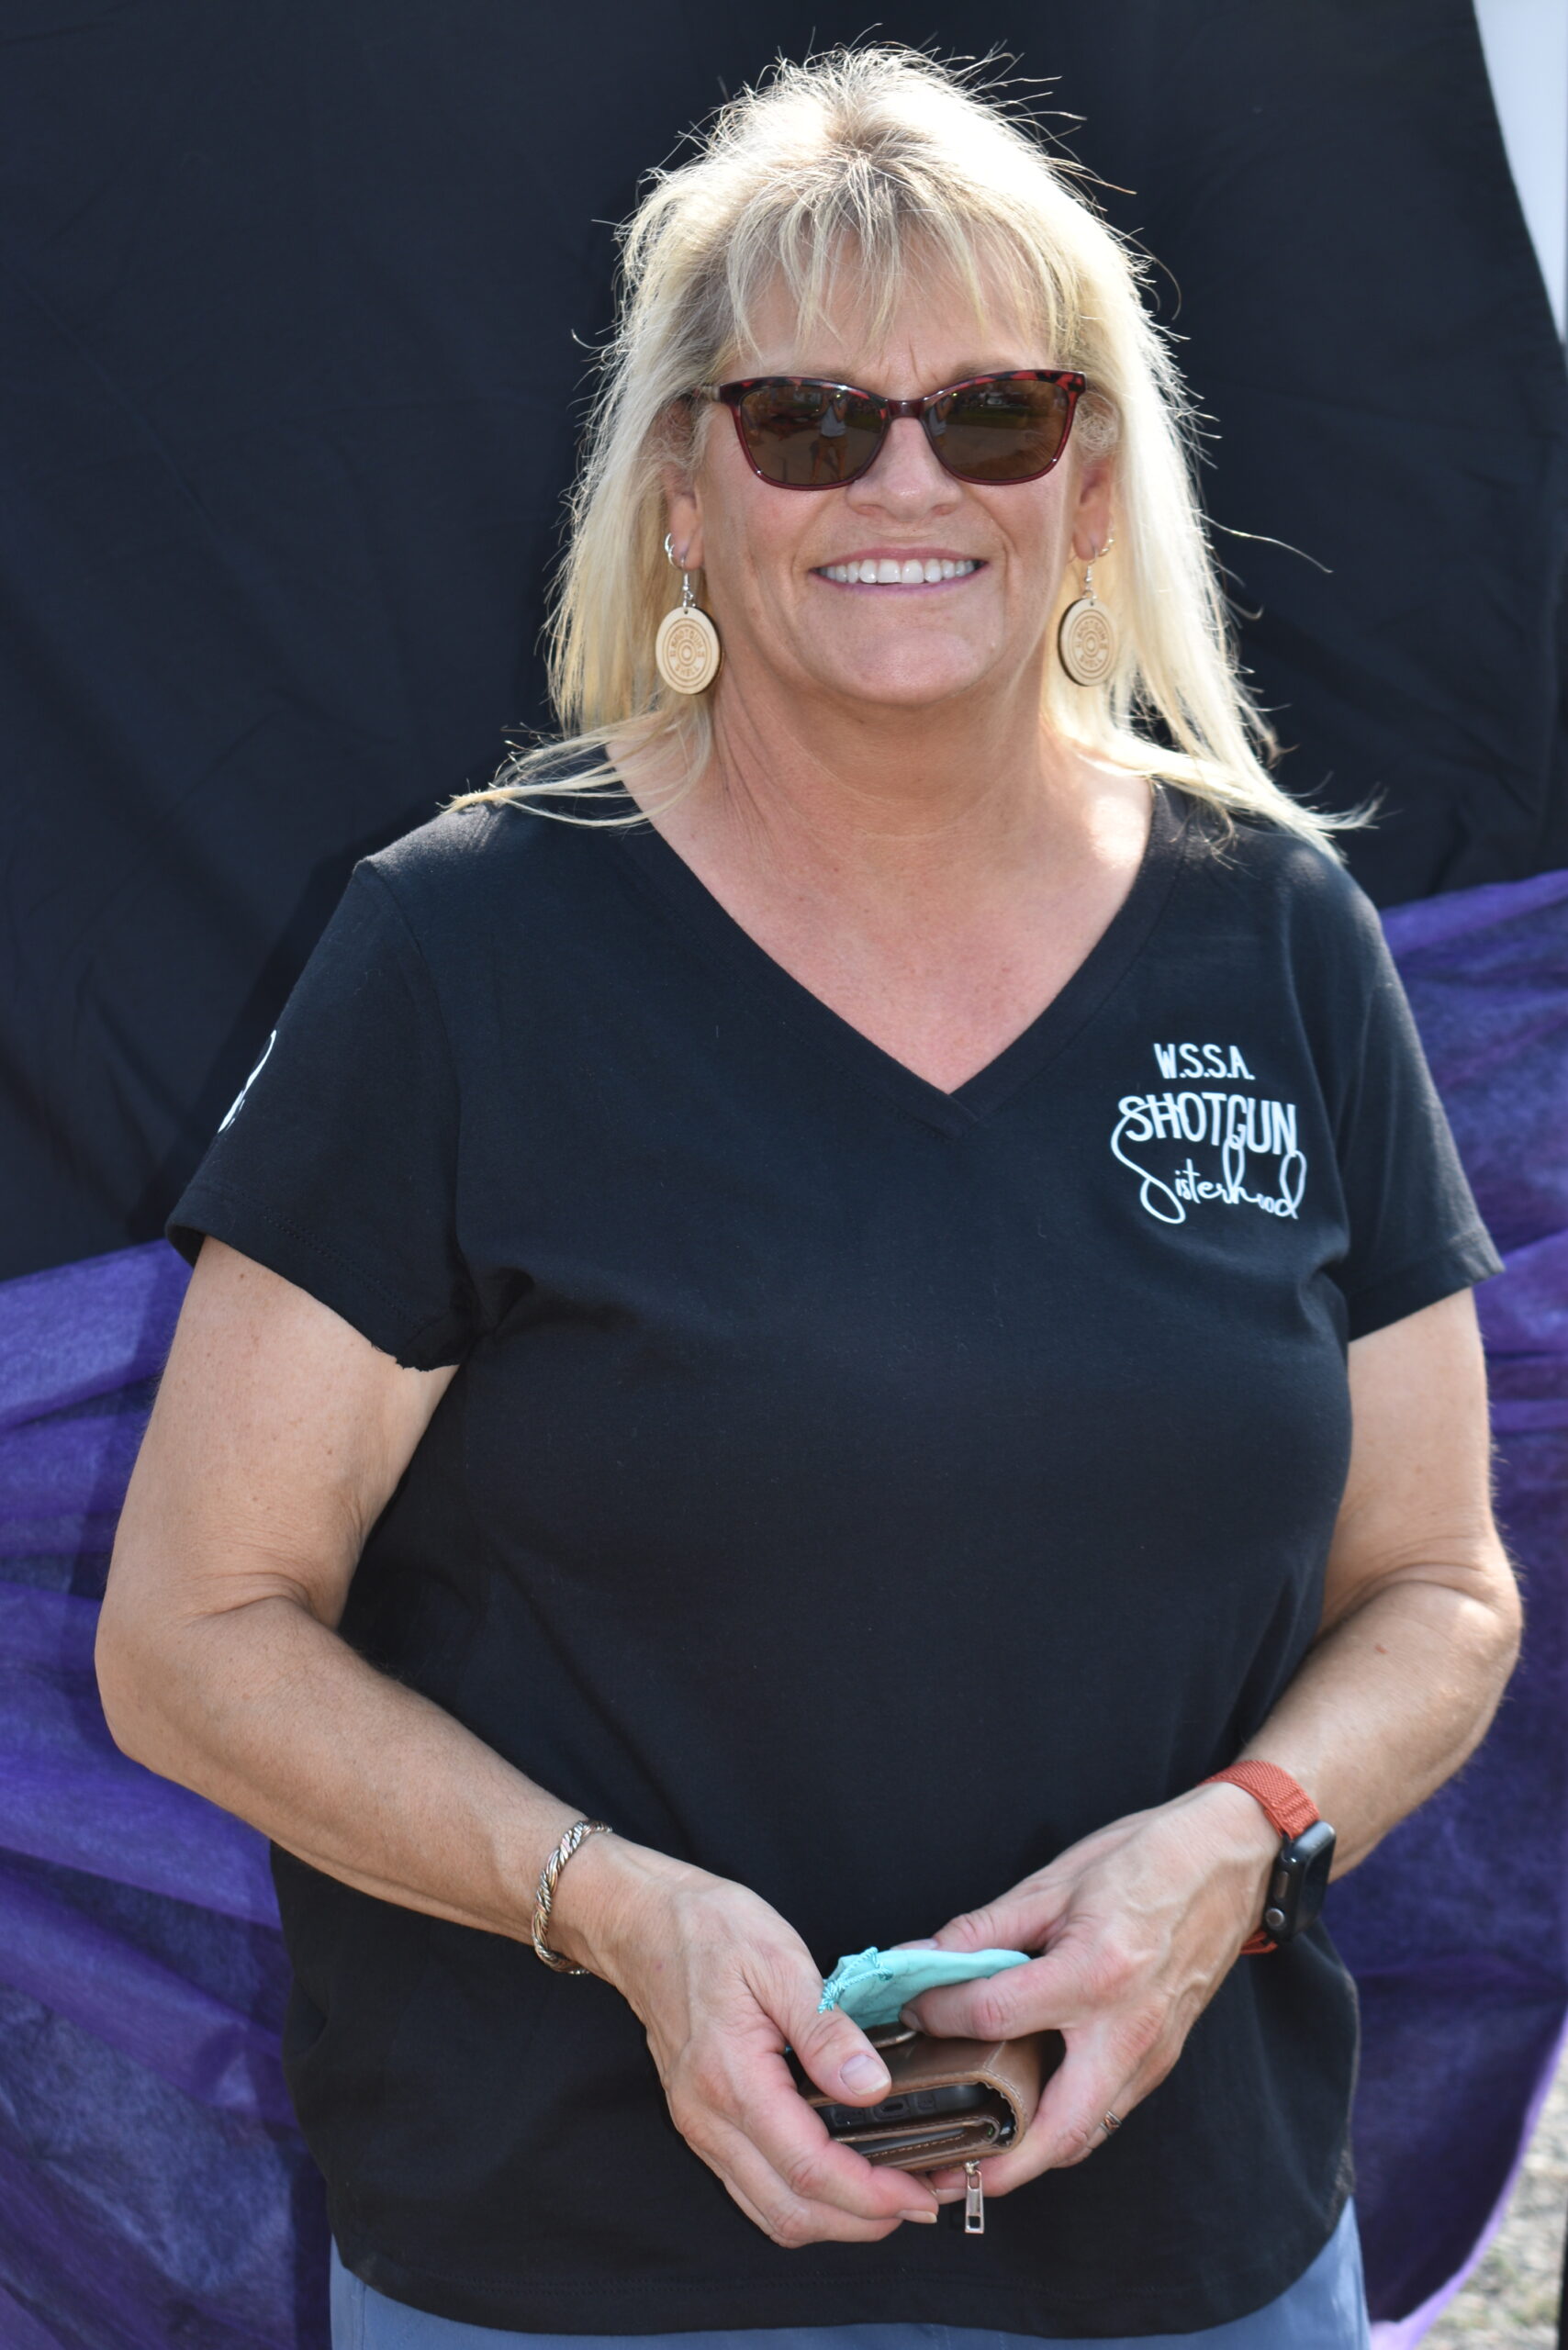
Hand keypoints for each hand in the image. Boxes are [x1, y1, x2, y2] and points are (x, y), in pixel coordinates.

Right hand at [551, 1836, 940, 2245]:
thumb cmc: (708, 1929)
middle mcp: (709, 2118)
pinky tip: (841, 2176)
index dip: (870, 2194)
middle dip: (861, 2221)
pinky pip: (754, 2189)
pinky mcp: (702, 2124)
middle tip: (919, 2200)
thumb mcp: (778, 1958)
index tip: (918, 2194)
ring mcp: (700, 2127)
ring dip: (834, 2220)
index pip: (808, 2168)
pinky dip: (803, 2200)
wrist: (641, 1922)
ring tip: (889, 2195)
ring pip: (770, 2212)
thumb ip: (825, 2030)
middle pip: (791, 2211)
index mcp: (731, 2078)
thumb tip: (871, 2088)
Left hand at [898, 1784, 1278, 2201]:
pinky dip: (1065, 2125)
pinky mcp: (1163, 2059)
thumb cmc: (1145, 1860)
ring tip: (977, 2151)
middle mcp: (1127, 2028)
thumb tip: (923, 1958)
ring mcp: (1152, 2053)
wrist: (1228, 1859)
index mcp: (1095, 1972)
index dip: (940, 2014)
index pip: (996, 2014)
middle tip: (944, 2171)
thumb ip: (985, 1929)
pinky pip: (1108, 2111)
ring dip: (1033, 2156)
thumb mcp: (1054, 1881)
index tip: (912, 2014)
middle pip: (1057, 2130)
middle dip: (999, 2166)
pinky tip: (1028, 2109)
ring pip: (1087, 2135)